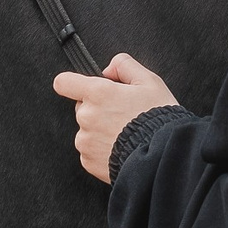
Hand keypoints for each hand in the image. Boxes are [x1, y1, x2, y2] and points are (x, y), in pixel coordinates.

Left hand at [53, 53, 179, 183]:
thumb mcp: (150, 82)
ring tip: (124, 134)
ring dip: (100, 130)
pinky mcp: (88, 161)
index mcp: (98, 93)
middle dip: (97, 108)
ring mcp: (85, 141)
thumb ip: (125, 66)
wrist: (163, 155)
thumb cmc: (158, 119)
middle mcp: (87, 116)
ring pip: (86, 130)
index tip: (80, 87)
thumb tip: (109, 69)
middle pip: (81, 107)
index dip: (72, 83)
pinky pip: (90, 150)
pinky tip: (121, 148)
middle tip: (122, 114)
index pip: (64, 82)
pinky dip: (102, 150)